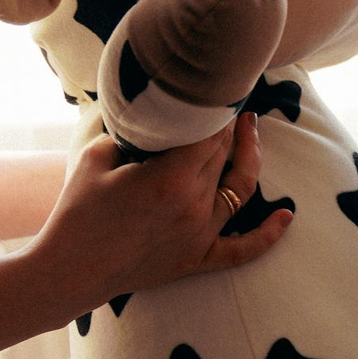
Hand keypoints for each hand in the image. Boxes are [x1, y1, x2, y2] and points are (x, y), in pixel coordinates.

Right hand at [33, 113, 289, 307]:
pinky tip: (288, 215)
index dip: (215, 107)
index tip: (216, 86)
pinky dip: (269, 235)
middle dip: (228, 125)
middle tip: (227, 101)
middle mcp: (194, 205)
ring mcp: (201, 235)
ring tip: (250, 130)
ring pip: (240, 189)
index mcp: (170, 178)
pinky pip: (243, 249)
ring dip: (250, 157)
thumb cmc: (77, 213)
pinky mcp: (198, 259)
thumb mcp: (96, 157)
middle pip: (224, 154)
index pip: (208, 132)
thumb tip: (150, 116)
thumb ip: (129, 132)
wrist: (69, 272)